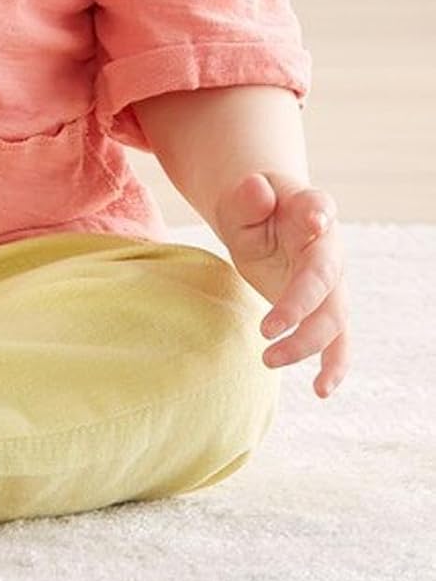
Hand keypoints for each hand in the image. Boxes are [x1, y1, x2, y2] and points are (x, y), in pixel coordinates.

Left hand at [214, 171, 349, 398]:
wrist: (264, 219)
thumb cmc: (252, 206)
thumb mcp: (243, 196)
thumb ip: (248, 196)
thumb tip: (256, 189)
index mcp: (309, 209)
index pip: (319, 208)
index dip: (319, 214)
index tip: (316, 219)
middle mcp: (328, 248)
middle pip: (324, 280)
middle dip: (299, 307)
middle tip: (265, 330)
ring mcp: (331, 281)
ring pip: (332, 317)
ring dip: (306, 343)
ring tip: (268, 360)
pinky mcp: (324, 307)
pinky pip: (337, 340)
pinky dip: (334, 365)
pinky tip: (321, 391)